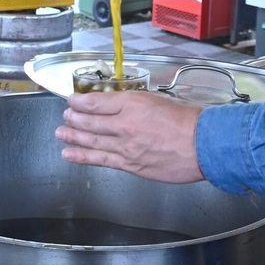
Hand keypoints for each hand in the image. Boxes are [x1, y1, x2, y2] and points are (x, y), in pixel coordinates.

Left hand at [56, 91, 205, 183]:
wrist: (204, 144)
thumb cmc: (191, 121)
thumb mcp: (163, 99)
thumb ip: (141, 104)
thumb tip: (129, 106)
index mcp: (133, 103)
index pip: (97, 102)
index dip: (81, 101)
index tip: (73, 100)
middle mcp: (125, 124)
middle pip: (90, 121)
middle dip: (74, 118)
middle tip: (66, 116)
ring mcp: (125, 147)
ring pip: (92, 140)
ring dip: (73, 136)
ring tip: (60, 133)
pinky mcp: (131, 165)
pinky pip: (100, 160)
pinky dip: (82, 156)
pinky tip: (70, 154)